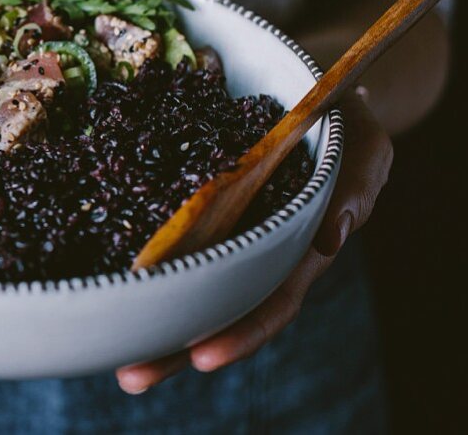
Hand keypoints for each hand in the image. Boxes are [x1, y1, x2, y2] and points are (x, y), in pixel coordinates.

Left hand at [115, 89, 392, 393]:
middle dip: (176, 347)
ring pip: (187, 281)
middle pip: (217, 308)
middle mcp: (255, 249)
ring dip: (151, 316)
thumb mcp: (365, 147)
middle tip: (130, 375)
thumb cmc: (343, 123)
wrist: (312, 93)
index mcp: (297, 248)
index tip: (202, 357)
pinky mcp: (195, 204)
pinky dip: (141, 260)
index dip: (241, 333)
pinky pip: (167, 236)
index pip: (271, 302)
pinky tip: (102, 280)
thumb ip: (357, 187)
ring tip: (108, 349)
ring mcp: (223, 229)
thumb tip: (332, 237)